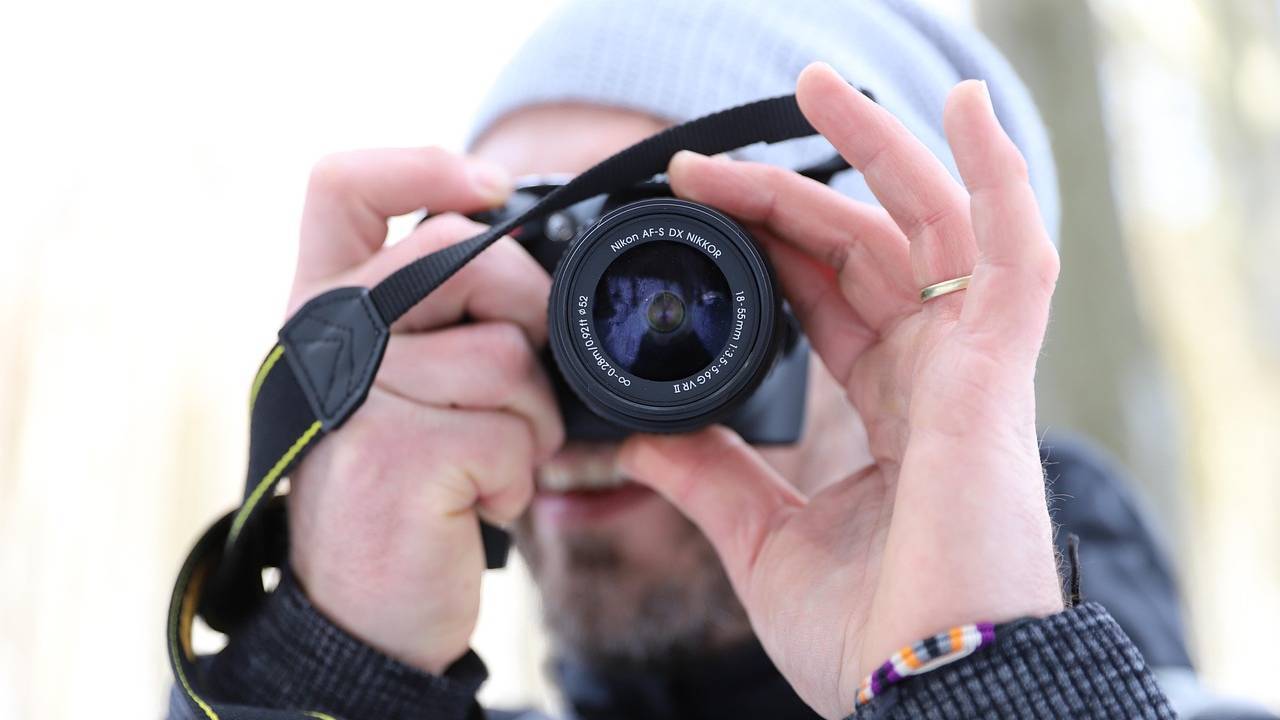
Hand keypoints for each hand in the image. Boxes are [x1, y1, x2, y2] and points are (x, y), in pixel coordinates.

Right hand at [285, 148, 563, 673]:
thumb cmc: (402, 494)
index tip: (490, 190)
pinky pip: (514, 433)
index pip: (342, 186)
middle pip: (463, 253)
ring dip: (529, 422)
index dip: (422, 165)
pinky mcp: (396, 454)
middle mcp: (324, 339)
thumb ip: (437, 319)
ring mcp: (356, 395)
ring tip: (482, 466)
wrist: (363, 618)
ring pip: (507, 355)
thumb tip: (529, 258)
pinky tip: (475, 506)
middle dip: (528, 314)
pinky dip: (519, 477)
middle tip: (521, 385)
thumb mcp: (402, 392)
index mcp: (324, 311)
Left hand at [618, 64, 1063, 717]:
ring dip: (879, 149)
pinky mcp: (995, 374)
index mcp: (889, 409)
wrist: (923, 696)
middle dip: (790, 186)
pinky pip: (1014, 254)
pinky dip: (1000, 176)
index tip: (693, 206)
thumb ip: (710, 477)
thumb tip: (636, 439)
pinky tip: (965, 110)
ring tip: (817, 84)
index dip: (767, 241)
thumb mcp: (762, 540)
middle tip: (705, 153)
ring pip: (932, 225)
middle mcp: (933, 376)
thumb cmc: (867, 636)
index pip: (827, 293)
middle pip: (866, 247)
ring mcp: (970, 369)